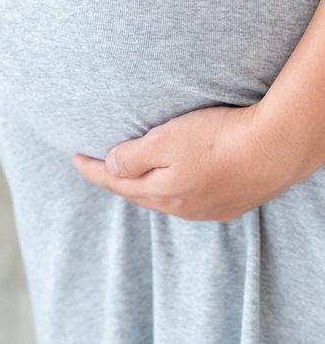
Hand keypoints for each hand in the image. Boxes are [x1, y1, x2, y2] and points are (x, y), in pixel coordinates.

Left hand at [71, 103, 305, 220]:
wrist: (273, 149)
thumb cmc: (217, 139)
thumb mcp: (165, 140)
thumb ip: (134, 156)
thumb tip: (110, 166)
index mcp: (161, 192)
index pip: (115, 181)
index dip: (92, 169)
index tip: (74, 157)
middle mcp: (181, 207)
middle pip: (137, 193)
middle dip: (113, 179)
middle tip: (95, 166)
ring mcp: (206, 208)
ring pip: (163, 198)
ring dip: (141, 186)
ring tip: (129, 174)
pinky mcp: (228, 202)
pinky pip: (187, 199)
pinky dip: (170, 189)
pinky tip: (174, 182)